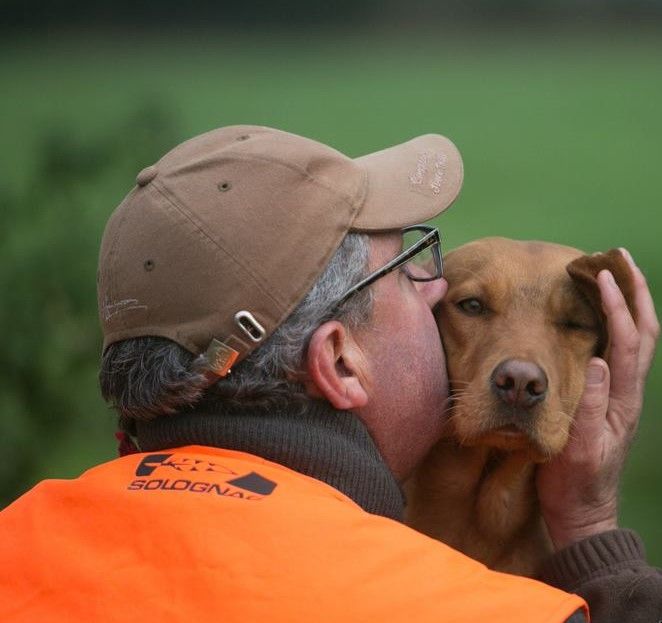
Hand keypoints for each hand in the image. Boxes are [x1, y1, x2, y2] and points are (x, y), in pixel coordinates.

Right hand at [537, 250, 658, 549]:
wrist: (583, 511)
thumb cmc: (576, 483)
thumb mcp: (579, 449)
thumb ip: (590, 406)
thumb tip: (596, 360)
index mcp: (621, 400)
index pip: (624, 341)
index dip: (616, 306)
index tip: (600, 274)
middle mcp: (627, 392)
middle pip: (643, 332)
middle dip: (635, 292)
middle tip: (618, 257)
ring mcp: (621, 394)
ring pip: (636, 339)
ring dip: (632, 303)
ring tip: (616, 274)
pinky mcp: (610, 398)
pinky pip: (620, 352)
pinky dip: (617, 323)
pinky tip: (601, 313)